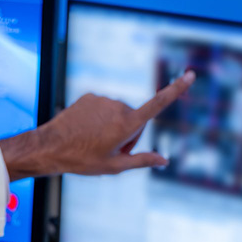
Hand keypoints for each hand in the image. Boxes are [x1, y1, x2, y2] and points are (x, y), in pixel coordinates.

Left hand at [0, 71, 193, 180]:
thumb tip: (165, 161)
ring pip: (118, 114)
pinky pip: (102, 108)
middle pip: (135, 120)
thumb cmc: (83, 160)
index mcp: (127, 124)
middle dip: (128, 134)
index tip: (191, 75)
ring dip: (112, 127)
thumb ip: (142, 161)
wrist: (50, 147)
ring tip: (94, 142)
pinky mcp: (90, 97)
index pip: (158, 104)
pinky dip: (99, 119)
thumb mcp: (114, 166)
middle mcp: (118, 107)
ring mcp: (103, 100)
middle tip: (109, 150)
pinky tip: (86, 131)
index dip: (176, 90)